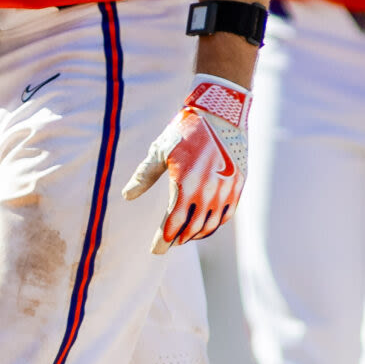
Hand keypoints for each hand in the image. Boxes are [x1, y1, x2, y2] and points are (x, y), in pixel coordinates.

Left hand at [122, 76, 247, 252]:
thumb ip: (143, 176)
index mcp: (185, 185)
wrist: (221, 113)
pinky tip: (204, 225)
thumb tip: (127, 196)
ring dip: (195, 234)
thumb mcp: (159, 151)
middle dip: (177, 239)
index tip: (155, 250)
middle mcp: (207, 193)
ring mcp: (225, 191)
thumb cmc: (185, 130)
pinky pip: (226, 215)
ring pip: (210, 225)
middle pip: (191, 229)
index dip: (163, 240)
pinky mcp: (238, 186)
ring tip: (184, 236)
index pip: (172, 224)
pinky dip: (214, 224)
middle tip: (167, 244)